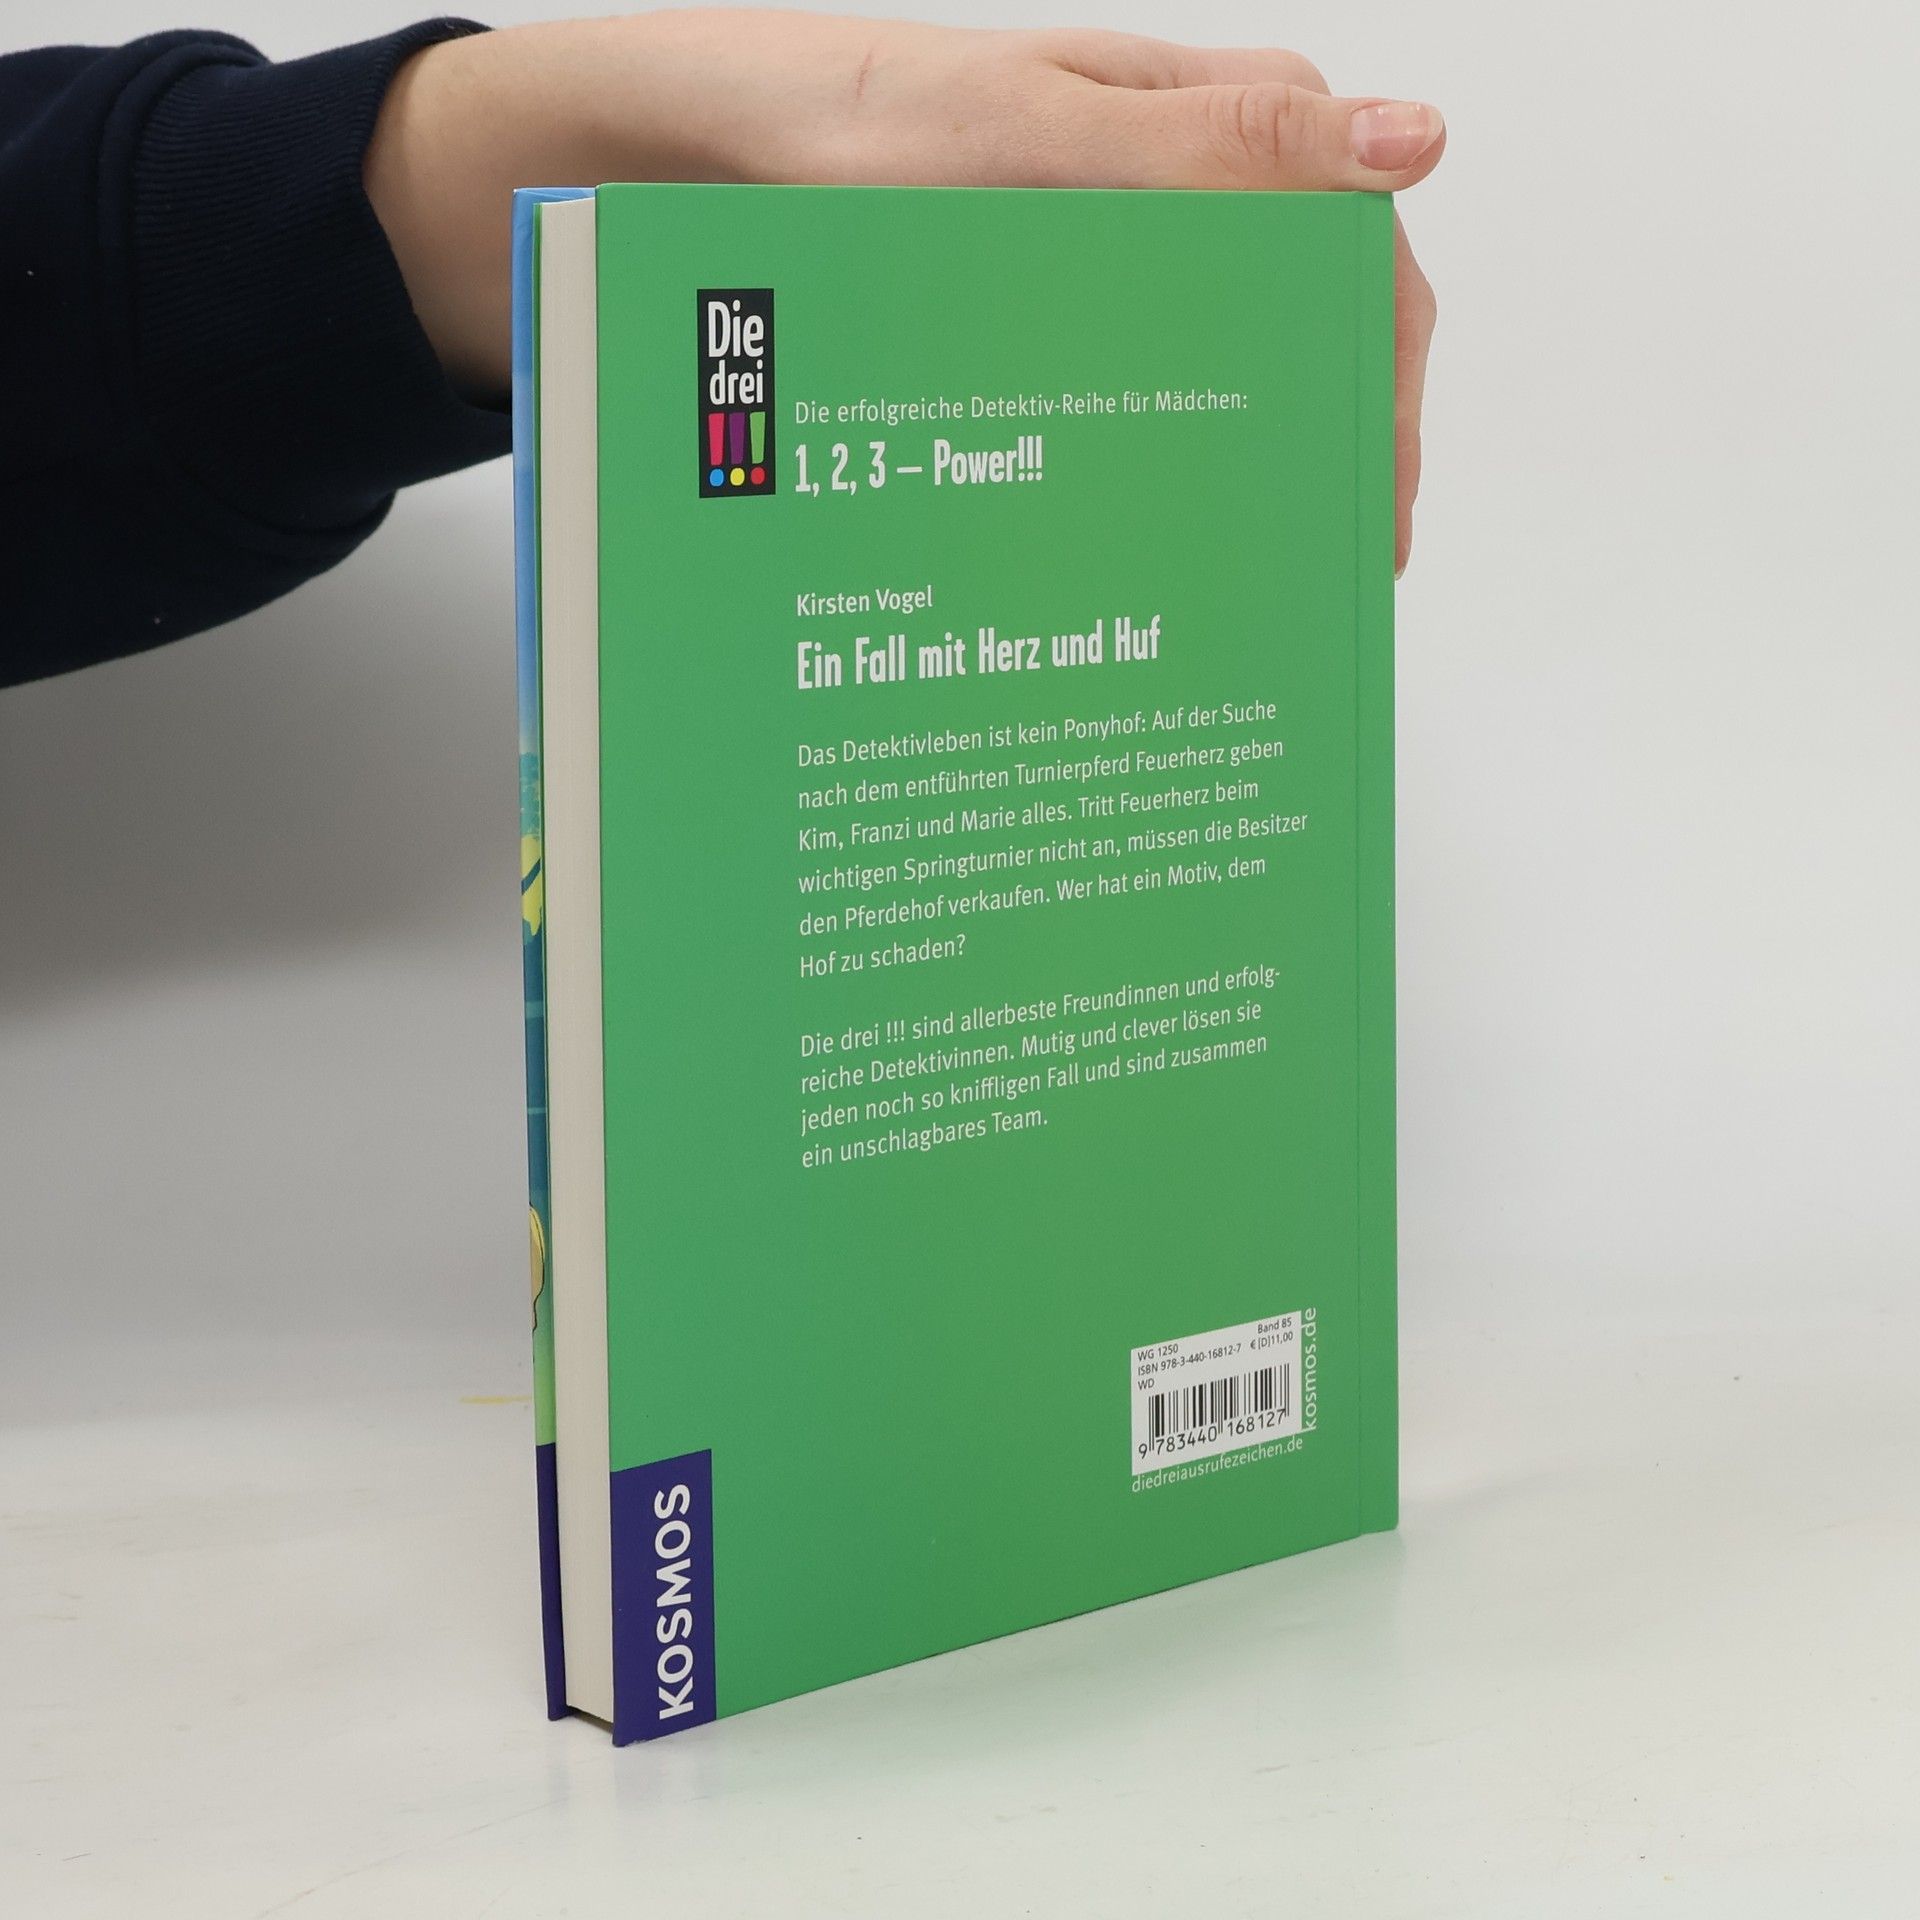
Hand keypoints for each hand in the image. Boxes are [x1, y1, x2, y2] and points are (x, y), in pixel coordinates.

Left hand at [368, 11, 1441, 569]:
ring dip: (1223, 483)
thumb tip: (1415, 142)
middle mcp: (1147, 198)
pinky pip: (1102, 404)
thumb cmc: (824, 128)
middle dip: (1306, 457)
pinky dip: (1128, 479)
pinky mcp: (1010, 325)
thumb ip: (1209, 150)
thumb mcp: (1024, 140)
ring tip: (1225, 594)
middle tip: (1298, 592)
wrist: (656, 173)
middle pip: (1283, 334)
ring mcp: (1077, 268)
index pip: (1349, 255)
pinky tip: (1123, 549)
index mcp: (1188, 122)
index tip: (1367, 515)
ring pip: (1198, 380)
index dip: (1377, 387)